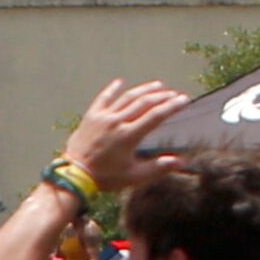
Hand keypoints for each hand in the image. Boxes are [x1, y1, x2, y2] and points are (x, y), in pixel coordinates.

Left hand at [60, 80, 195, 196]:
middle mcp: (117, 121)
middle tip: (174, 94)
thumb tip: (181, 162)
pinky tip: (120, 82)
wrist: (75, 175)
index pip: (156, 115)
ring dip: (143, 90)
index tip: (184, 100)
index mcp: (129, 135)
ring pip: (127, 97)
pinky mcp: (91, 116)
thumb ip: (158, 168)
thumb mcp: (134, 176)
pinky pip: (103, 98)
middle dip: (162, 96)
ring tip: (157, 85)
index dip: (172, 106)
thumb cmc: (105, 177)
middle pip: (144, 102)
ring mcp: (103, 116)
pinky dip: (112, 89)